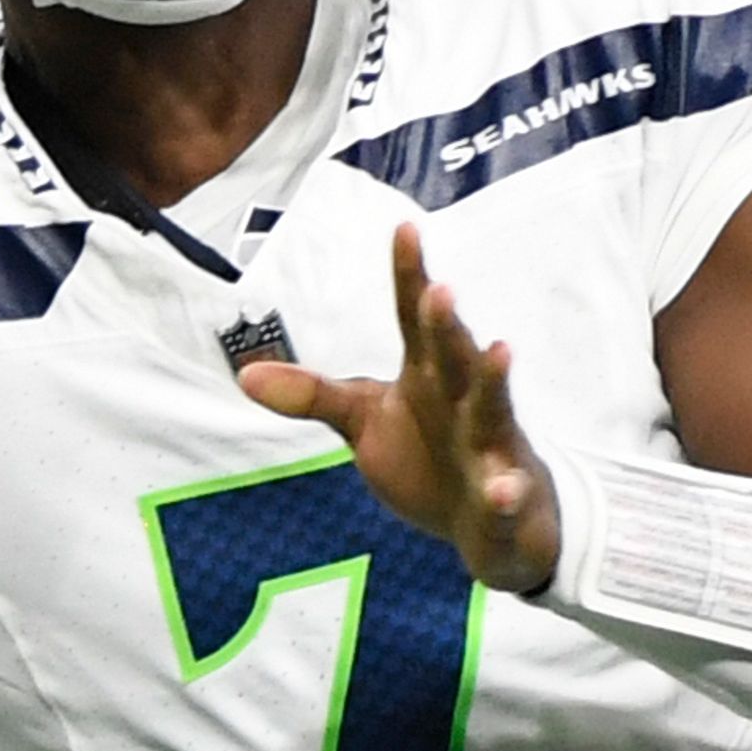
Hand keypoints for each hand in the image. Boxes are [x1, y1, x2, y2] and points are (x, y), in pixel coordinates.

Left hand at [240, 223, 562, 590]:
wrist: (489, 523)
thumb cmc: (429, 456)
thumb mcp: (364, 422)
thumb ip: (313, 395)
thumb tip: (244, 374)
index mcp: (428, 375)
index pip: (415, 321)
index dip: (410, 277)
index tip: (405, 227)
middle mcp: (463, 400)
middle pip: (454, 356)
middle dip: (446, 325)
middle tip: (438, 289)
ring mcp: (492, 446)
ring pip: (493, 410)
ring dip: (495, 383)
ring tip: (500, 349)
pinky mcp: (507, 495)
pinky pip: (507, 494)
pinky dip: (506, 492)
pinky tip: (502, 489)